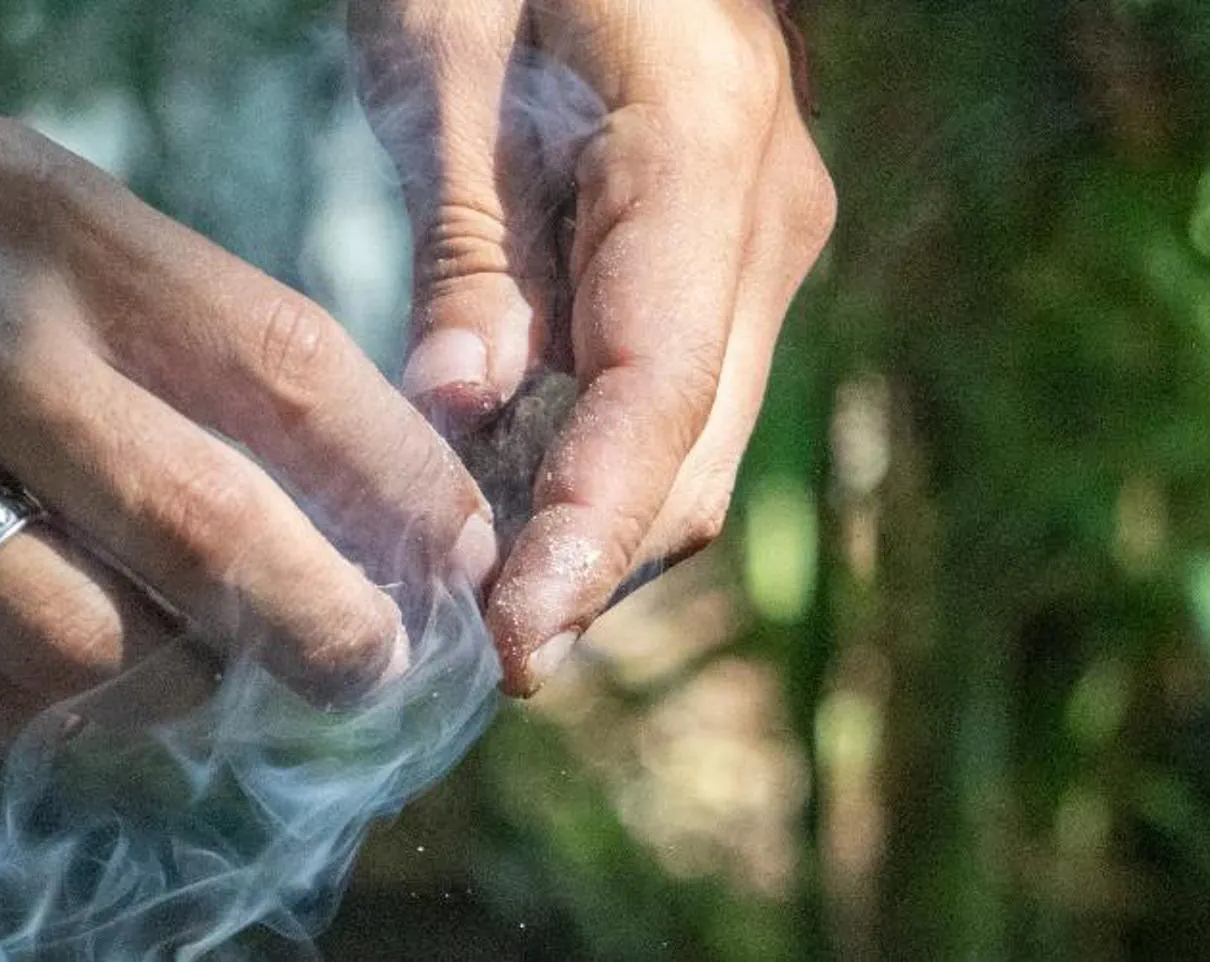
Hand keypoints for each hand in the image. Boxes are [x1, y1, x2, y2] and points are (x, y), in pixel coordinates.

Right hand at [0, 27, 495, 743]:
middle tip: (376, 673)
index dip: (407, 488)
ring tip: (205, 683)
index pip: (290, 372)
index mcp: (41, 220)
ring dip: (175, 697)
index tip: (465, 550)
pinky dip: (38, 715)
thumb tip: (340, 468)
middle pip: (213, 537)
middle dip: (332, 633)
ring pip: (83, 656)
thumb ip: (147, 317)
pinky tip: (66, 685)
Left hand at [353, 0, 834, 692]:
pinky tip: (494, 510)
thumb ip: (466, 243)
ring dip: (585, 539)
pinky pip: (671, 410)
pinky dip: (590, 476)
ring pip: (690, 454)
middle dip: (581, 573)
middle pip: (690, 462)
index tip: (512, 646)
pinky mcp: (730, 268)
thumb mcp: (444, 56)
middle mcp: (765, 225)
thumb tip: (459, 410)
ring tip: (460, 601)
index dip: (586, 540)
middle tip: (453, 654)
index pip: (658, 399)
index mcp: (701, 157)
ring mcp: (763, 249)